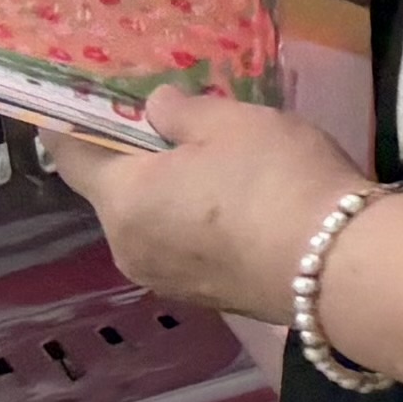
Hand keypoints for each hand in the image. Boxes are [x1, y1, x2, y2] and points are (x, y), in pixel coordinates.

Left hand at [54, 87, 357, 324]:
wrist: (334, 264)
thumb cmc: (275, 178)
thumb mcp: (235, 122)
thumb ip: (182, 110)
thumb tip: (154, 107)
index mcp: (123, 198)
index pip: (72, 156)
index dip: (69, 125)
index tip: (76, 102)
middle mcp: (124, 246)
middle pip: (115, 194)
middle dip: (137, 164)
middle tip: (180, 133)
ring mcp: (160, 280)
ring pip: (148, 225)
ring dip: (168, 198)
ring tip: (218, 174)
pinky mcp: (198, 298)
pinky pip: (178, 251)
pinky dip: (193, 228)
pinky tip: (237, 214)